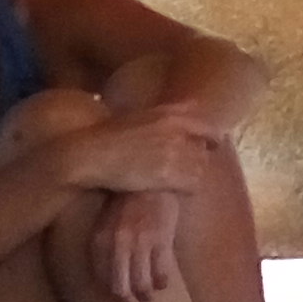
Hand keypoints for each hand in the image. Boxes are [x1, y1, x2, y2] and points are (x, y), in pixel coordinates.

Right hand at [53, 109, 214, 198]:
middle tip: (180, 172)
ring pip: (201, 169)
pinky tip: (166, 190)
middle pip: (205, 150)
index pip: (207, 125)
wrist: (89, 154)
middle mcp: (176, 129)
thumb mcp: (139, 116)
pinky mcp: (168, 173)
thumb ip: (165, 116)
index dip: (214, 137)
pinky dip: (184, 190)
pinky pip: (192, 185)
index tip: (213, 146)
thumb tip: (190, 110)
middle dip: (197, 161)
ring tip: (169, 182)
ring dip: (190, 178)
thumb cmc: (108, 138)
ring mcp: (173, 150)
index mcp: (170, 114)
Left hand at [91, 186, 182, 301]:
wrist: (150, 176)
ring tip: (149, 294)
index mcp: (99, 240)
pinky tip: (163, 281)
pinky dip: (162, 282)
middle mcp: (116, 245)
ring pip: (142, 286)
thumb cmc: (127, 201)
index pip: (100, 282)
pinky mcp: (161, 239)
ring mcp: (140, 243)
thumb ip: (104, 248)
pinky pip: (161, 274)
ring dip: (146, 296)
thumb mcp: (106, 223)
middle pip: (120, 290)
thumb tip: (107, 279)